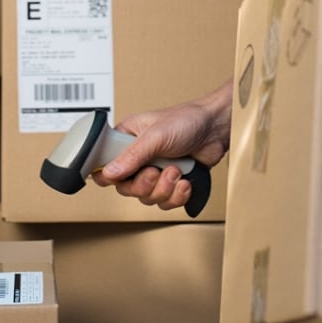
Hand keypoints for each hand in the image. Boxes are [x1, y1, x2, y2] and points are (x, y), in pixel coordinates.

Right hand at [90, 83, 230, 211]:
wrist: (217, 128)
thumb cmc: (187, 120)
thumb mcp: (156, 135)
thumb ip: (132, 156)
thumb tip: (108, 172)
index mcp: (127, 139)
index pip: (104, 164)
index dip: (108, 175)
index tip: (119, 178)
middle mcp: (138, 157)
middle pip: (126, 188)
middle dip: (145, 185)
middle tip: (156, 171)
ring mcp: (155, 171)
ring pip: (146, 198)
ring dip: (164, 189)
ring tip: (176, 171)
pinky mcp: (171, 182)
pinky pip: (165, 202)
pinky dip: (176, 196)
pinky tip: (185, 181)